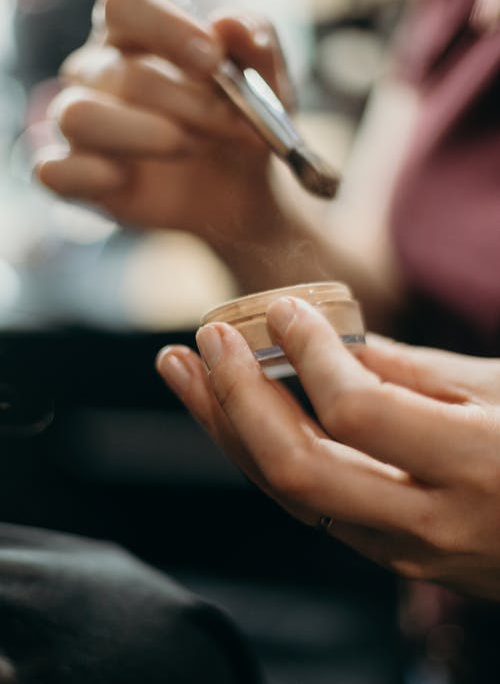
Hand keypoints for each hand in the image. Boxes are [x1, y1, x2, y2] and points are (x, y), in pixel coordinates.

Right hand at [36, 0, 292, 240]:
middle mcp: (99, 71)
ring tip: (190, 148)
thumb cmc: (243, 126)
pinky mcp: (76, 173)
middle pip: (122, 73)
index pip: (125, 4)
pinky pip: (55, 171)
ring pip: (78, 117)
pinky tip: (127, 180)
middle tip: (236, 126)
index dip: (166, 27)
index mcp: (136, 32)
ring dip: (144, 135)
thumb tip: (230, 24)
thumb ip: (257, 46)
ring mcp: (82, 122)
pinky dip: (89, 176)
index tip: (215, 61)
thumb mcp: (268, 84)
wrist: (243, 193)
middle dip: (189, 104)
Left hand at [157, 297, 499, 599]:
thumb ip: (414, 371)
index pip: (359, 413)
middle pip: (300, 468)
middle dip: (238, 397)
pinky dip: (263, 454)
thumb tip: (335, 340)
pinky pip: (309, 506)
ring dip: (227, 428)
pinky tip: (236, 413)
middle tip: (206, 338)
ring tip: (185, 373)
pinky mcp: (391, 557)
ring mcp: (407, 552)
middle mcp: (433, 523)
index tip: (283, 309)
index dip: (311, 355)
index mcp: (475, 466)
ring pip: (289, 494)